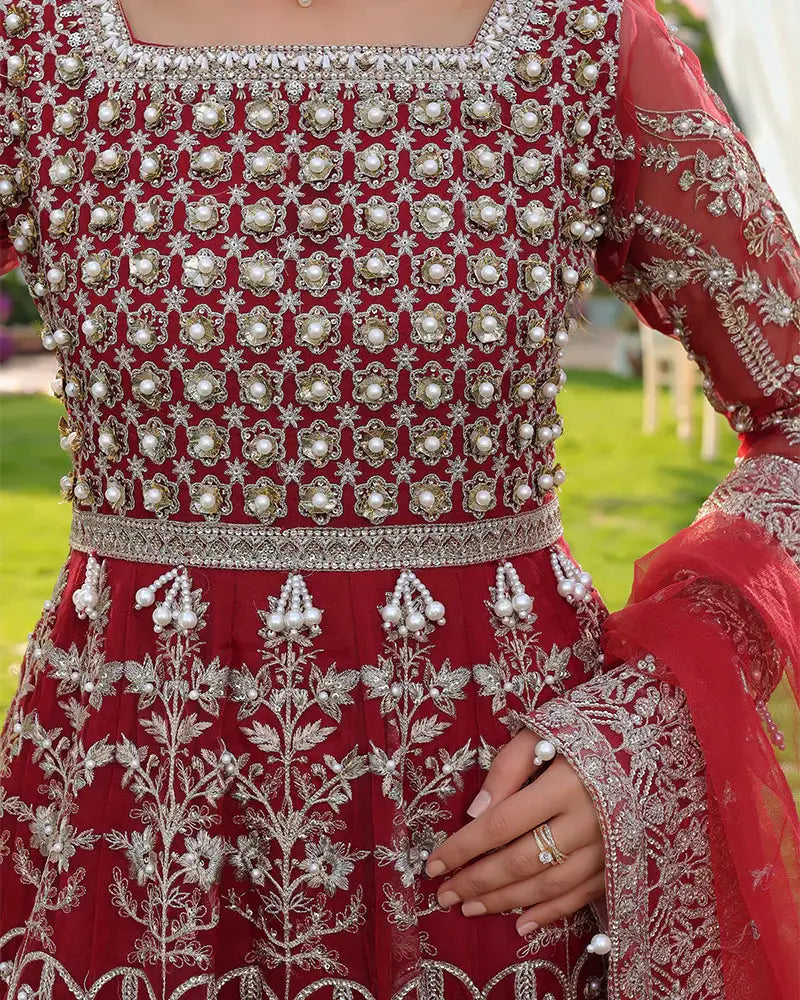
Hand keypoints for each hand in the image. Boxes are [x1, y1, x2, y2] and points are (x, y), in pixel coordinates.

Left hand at [423, 728, 605, 936]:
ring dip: (506, 901)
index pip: (501, 824)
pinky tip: (521, 924)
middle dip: (478, 881)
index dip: (464, 847)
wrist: (654, 739)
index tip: (433, 863)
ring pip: (548, 884)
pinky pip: (582, 896)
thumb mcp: (544, 731)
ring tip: (471, 909)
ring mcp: (608, 848)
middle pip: (522, 860)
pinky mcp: (622, 862)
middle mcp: (588, 822)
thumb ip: (508, 768)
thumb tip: (475, 813)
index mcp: (565, 784)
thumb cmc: (591, 730)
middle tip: (444, 895)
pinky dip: (550, 913)